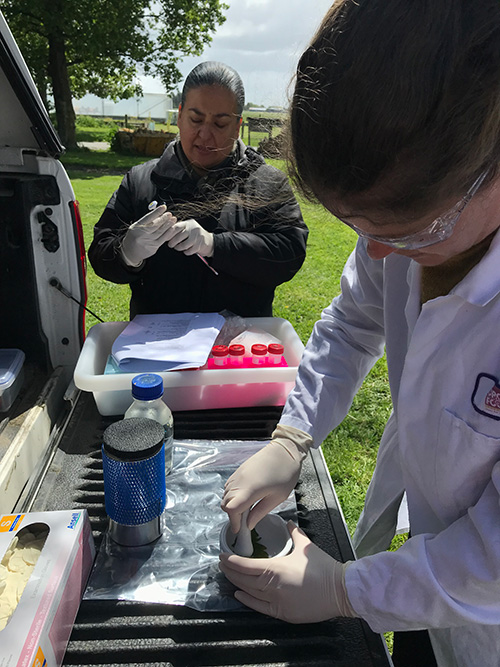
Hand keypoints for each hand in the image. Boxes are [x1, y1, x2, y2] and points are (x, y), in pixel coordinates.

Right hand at [121, 205, 175, 266]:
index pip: (148, 218)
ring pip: (160, 232)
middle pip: (155, 225)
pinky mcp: (153, 248)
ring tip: (173, 219)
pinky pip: (162, 239)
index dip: (156, 212)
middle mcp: (142, 235)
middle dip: (163, 218)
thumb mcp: (136, 227)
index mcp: (136, 227)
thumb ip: (146, 222)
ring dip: (167, 225)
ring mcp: (147, 242)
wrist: (130, 252)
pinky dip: (168, 233)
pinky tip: (172, 228)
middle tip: (170, 214)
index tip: (163, 207)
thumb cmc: (134, 237)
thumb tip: (159, 214)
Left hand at [163, 218, 213, 256]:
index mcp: (188, 223)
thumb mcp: (188, 228)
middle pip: (179, 236)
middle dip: (173, 242)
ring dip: (178, 248)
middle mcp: (193, 228)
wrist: (210, 241)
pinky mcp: (201, 245)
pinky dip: (186, 252)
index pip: (176, 227)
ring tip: (177, 248)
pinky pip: (190, 251)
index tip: (165, 237)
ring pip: (184, 245)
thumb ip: (179, 228)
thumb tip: (165, 231)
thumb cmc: (195, 235)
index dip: (169, 233)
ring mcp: (198, 237)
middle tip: (170, 245)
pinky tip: (186, 251)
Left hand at [219, 521, 355, 622]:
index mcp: (276, 568)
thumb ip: (294, 532)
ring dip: (236, 584)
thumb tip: (288, 523)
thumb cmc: (323, 567)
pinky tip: (239, 595)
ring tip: (228, 576)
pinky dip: (247, 601)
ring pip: (249, 593)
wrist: (340, 590)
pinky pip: (260, 608)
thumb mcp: (306, 546)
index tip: (222, 556)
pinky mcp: (283, 614)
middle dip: (230, 571)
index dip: (232, 561)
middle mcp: (272, 586)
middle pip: (244, 579)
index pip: (246, 565)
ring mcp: (277, 602)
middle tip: (221, 564)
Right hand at [221, 425, 311, 533]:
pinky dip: (233, 495)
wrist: (285, 450)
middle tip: (245, 521)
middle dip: (232, 515)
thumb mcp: (277, 498)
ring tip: (246, 510)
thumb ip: (260, 512)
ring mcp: (238, 474)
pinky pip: (229, 486)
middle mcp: (239, 481)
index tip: (240, 529)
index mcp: (250, 490)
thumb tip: (249, 525)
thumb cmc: (285, 474)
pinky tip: (245, 497)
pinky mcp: (239, 470)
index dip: (234, 522)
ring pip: (226, 495)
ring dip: (232, 505)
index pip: (231, 509)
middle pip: (225, 503)